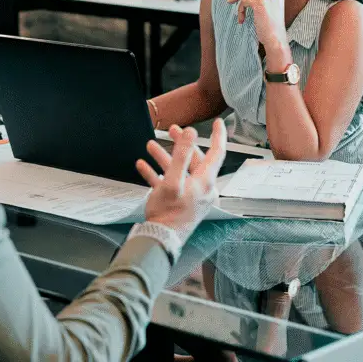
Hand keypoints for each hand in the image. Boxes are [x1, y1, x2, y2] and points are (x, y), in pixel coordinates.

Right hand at [136, 119, 227, 240]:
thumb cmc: (168, 213)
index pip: (217, 153)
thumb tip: (191, 133)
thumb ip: (181, 155)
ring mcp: (192, 196)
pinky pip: (171, 183)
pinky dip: (158, 173)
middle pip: (195, 159)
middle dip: (182, 143)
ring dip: (165, 157)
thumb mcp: (173, 181)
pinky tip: (144, 167)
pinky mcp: (180, 203)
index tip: (218, 122)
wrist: (160, 239)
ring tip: (151, 147)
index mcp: (205, 182)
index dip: (218, 135)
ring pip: (180, 170)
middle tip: (172, 130)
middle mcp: (202, 188)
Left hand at [226, 0, 287, 49]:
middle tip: (230, 0)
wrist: (275, 39)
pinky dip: (240, 11)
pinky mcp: (260, 2)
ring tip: (241, 18)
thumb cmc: (270, 29)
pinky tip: (242, 20)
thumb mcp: (267, 11)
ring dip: (241, 8)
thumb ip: (260, 0)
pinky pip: (244, 1)